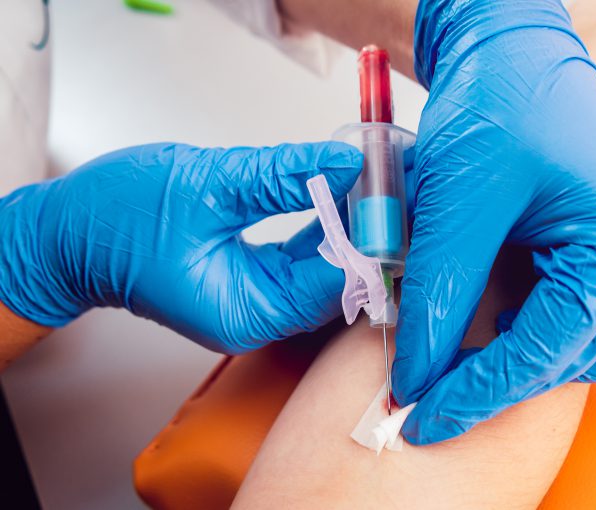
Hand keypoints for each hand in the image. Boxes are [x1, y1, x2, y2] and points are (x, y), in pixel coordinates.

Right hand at [0, 142, 361, 353]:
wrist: (68, 235)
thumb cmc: (116, 220)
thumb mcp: (207, 186)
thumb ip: (281, 177)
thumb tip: (342, 163)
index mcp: (248, 312)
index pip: (336, 282)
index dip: (370, 237)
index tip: (396, 194)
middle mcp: (259, 316)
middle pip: (337, 279)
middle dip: (367, 230)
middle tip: (396, 181)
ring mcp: (256, 300)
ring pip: (324, 266)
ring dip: (348, 225)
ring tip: (377, 181)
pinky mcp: (251, 281)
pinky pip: (303, 258)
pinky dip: (323, 225)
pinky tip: (341, 193)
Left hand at [394, 0, 595, 443]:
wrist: (516, 49)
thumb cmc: (500, 101)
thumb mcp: (459, 201)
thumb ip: (441, 293)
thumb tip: (419, 374)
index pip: (548, 349)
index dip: (478, 390)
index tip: (422, 415)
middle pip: (578, 356)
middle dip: (505, 383)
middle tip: (437, 395)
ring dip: (552, 367)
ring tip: (490, 368)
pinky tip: (586, 361)